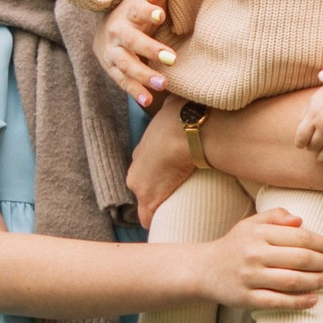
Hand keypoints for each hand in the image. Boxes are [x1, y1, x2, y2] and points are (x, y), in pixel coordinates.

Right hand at [99, 0, 177, 100]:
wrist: (106, 29)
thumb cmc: (135, 12)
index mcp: (128, 12)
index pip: (138, 10)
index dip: (149, 12)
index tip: (161, 15)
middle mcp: (118, 32)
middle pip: (132, 41)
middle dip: (150, 49)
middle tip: (172, 58)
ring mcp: (113, 52)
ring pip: (127, 64)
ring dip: (144, 75)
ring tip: (163, 84)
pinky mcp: (112, 69)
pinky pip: (123, 81)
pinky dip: (135, 92)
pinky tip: (148, 101)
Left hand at [127, 102, 193, 224]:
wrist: (183, 129)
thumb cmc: (182, 116)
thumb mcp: (173, 109)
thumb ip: (174, 108)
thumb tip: (186, 96)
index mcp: (141, 152)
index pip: (143, 170)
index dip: (154, 177)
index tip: (166, 180)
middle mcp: (135, 170)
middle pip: (141, 189)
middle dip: (153, 195)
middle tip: (172, 199)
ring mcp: (141, 187)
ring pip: (144, 206)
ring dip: (155, 211)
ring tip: (171, 216)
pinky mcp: (151, 199)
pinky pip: (148, 219)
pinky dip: (155, 223)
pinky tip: (166, 227)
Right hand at [205, 205, 322, 313]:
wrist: (203, 270)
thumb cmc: (233, 245)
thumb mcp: (250, 224)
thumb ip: (275, 217)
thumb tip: (300, 221)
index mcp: (258, 233)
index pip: (300, 237)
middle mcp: (254, 254)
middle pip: (300, 259)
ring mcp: (250, 277)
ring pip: (292, 281)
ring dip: (318, 281)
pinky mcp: (246, 298)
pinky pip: (278, 302)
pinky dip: (299, 301)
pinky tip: (314, 299)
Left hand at [298, 82, 322, 166]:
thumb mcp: (312, 102)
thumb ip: (305, 116)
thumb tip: (301, 133)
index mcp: (313, 117)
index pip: (301, 138)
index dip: (300, 144)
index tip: (301, 145)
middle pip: (314, 146)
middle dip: (311, 149)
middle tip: (312, 148)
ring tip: (321, 160)